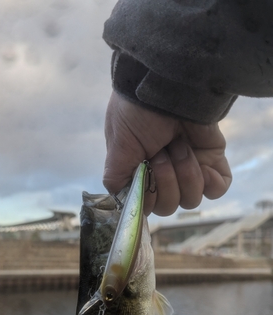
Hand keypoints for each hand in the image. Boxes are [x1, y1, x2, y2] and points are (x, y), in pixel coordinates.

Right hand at [103, 91, 231, 215]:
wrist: (168, 87)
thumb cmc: (136, 114)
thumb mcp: (117, 147)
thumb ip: (116, 179)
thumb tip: (124, 202)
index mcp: (141, 175)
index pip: (148, 207)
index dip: (148, 196)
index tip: (144, 170)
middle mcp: (165, 176)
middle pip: (170, 207)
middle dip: (166, 181)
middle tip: (162, 151)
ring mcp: (189, 170)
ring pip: (192, 200)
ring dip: (185, 173)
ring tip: (179, 146)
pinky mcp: (213, 161)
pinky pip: (217, 189)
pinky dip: (210, 182)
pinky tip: (202, 165)